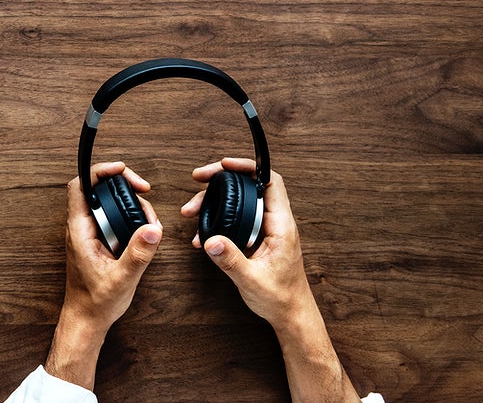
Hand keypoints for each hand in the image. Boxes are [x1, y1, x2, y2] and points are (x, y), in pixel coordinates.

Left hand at [44, 162, 162, 388]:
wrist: (87, 320)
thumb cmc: (96, 302)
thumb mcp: (121, 279)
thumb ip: (137, 254)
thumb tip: (153, 229)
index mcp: (79, 230)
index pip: (80, 186)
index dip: (99, 171)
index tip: (121, 170)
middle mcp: (82, 227)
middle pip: (98, 189)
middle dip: (122, 184)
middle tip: (144, 190)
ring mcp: (90, 233)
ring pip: (108, 203)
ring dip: (129, 203)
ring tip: (149, 217)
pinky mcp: (99, 241)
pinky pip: (113, 219)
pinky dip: (130, 218)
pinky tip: (145, 231)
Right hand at [179, 157, 310, 326]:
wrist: (291, 316)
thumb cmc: (281, 299)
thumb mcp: (252, 281)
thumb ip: (231, 260)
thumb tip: (211, 240)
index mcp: (281, 226)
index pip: (270, 182)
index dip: (249, 167)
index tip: (225, 165)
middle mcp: (275, 223)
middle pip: (249, 187)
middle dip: (221, 180)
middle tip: (199, 179)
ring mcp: (266, 230)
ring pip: (239, 203)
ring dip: (215, 202)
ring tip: (191, 210)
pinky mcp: (257, 239)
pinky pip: (237, 220)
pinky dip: (218, 220)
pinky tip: (201, 235)